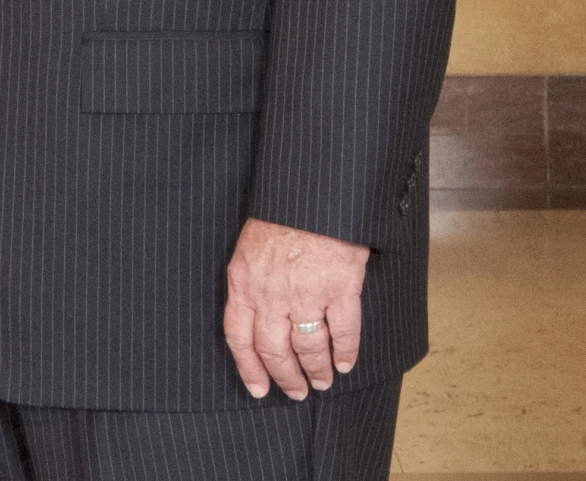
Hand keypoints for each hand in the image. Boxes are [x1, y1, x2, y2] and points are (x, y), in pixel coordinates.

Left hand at [223, 217, 369, 399]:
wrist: (311, 193)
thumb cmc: (280, 216)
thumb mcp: (249, 247)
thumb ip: (250, 281)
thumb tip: (254, 314)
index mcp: (244, 282)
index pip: (239, 337)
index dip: (249, 368)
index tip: (258, 388)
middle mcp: (271, 294)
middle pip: (274, 350)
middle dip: (286, 377)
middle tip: (296, 391)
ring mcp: (306, 293)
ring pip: (308, 348)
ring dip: (316, 370)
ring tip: (322, 382)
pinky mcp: (340, 288)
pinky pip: (343, 332)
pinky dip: (345, 353)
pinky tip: (345, 363)